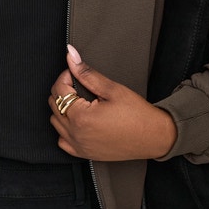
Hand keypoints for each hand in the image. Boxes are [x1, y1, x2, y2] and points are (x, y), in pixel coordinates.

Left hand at [49, 45, 176, 160]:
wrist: (154, 137)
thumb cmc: (137, 114)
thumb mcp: (112, 89)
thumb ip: (87, 73)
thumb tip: (71, 55)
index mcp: (81, 116)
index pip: (59, 89)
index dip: (66, 76)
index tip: (77, 73)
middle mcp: (76, 133)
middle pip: (54, 104)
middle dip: (64, 90)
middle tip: (80, 85)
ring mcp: (78, 145)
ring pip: (55, 121)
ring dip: (63, 108)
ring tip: (81, 101)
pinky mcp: (84, 153)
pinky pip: (62, 141)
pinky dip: (65, 129)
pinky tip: (78, 121)